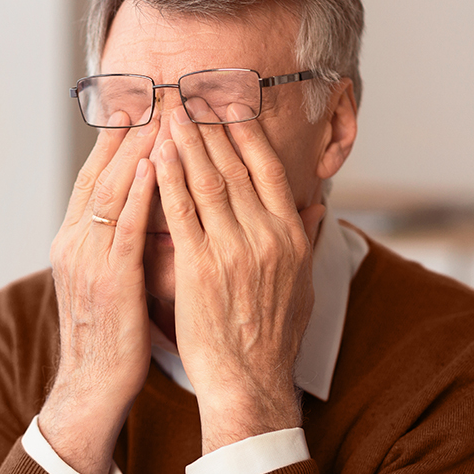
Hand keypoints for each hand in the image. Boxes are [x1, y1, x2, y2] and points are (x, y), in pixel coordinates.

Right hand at [40, 112, 157, 473]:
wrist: (90, 388)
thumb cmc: (109, 335)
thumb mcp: (107, 279)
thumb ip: (119, 240)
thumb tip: (144, 208)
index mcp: (74, 239)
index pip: (94, 173)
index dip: (115, 134)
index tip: (137, 96)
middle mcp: (74, 241)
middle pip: (99, 170)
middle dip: (125, 127)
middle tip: (150, 85)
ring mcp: (87, 259)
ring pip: (110, 190)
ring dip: (134, 147)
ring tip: (156, 108)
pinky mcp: (109, 281)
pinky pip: (123, 228)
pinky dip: (136, 193)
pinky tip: (152, 163)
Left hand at [156, 104, 325, 453]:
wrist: (251, 382)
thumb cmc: (274, 337)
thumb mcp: (304, 286)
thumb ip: (307, 241)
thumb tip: (316, 209)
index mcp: (291, 236)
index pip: (270, 170)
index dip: (248, 133)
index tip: (232, 104)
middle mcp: (266, 235)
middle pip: (236, 166)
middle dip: (212, 125)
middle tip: (192, 92)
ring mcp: (233, 250)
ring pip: (208, 181)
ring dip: (187, 142)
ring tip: (171, 111)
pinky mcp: (200, 267)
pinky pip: (182, 213)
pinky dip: (169, 179)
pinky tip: (157, 154)